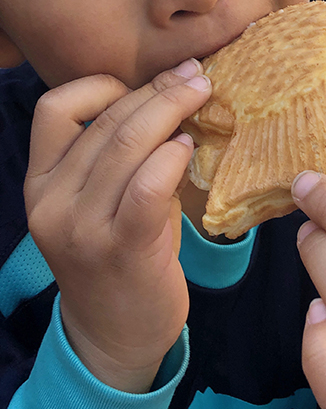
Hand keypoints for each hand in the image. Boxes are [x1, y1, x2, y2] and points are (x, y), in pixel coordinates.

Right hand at [24, 61, 210, 392]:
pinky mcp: (120, 248)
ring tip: (202, 97)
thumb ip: (119, 150)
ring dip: (173, 110)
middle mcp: (51, 201)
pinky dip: (173, 155)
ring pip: (127, 144)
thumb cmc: (119, 250)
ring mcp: (82, 227)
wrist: (116, 332)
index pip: (54, 108)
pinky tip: (189, 147)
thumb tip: (172, 87)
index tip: (146, 83)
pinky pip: (148, 185)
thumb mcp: (102, 196)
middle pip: (106, 121)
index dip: (103, 85)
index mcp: (40, 181)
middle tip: (196, 76)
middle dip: (159, 90)